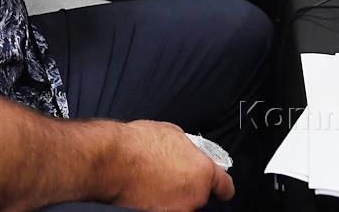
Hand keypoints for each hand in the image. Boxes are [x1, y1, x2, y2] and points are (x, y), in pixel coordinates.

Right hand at [107, 121, 233, 211]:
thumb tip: (189, 153)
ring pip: (180, 205)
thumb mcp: (172, 133)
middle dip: (187, 187)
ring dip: (172, 197)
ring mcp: (178, 211)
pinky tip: (145, 192)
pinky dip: (157, 204)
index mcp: (203, 172)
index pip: (224, 186)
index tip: (221, 189)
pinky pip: (164, 209)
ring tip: (152, 182)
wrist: (113, 162)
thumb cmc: (139, 144)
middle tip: (169, 175)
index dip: (222, 186)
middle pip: (199, 196)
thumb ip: (188, 149)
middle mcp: (195, 196)